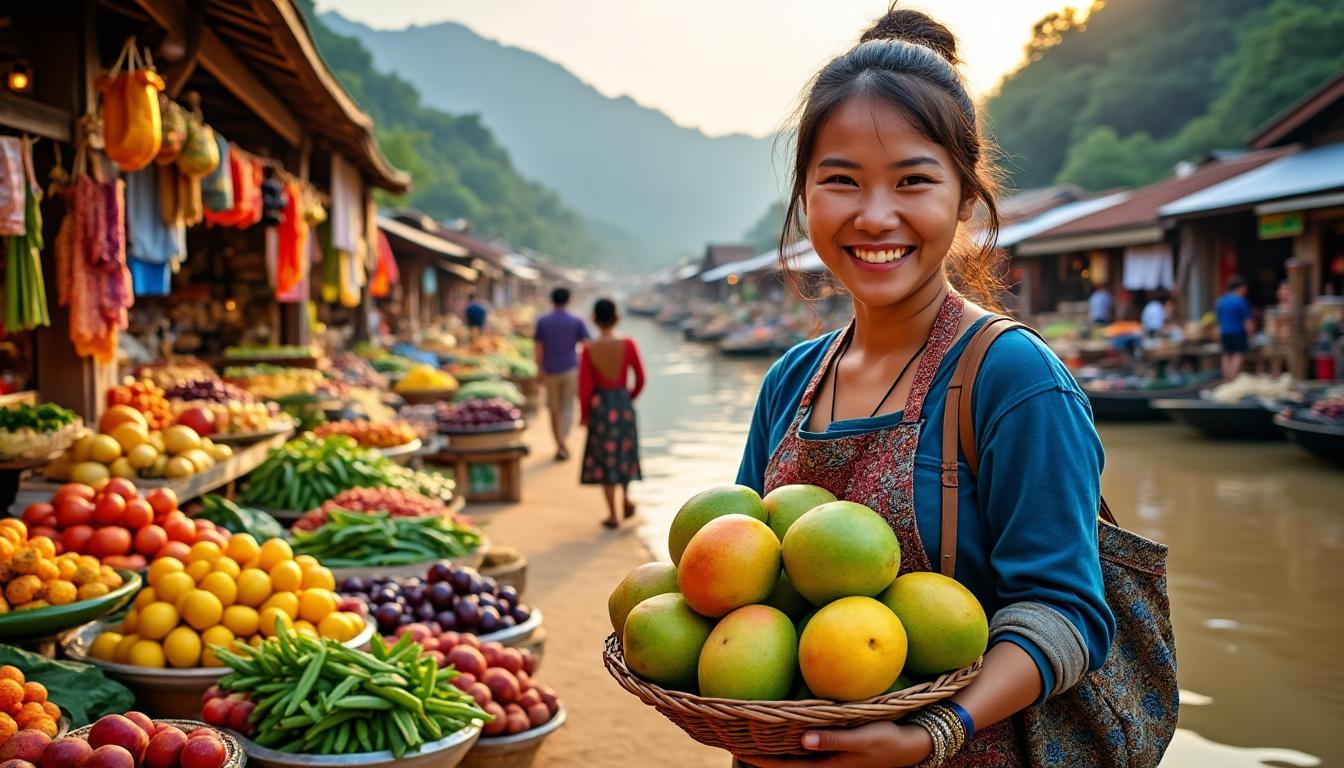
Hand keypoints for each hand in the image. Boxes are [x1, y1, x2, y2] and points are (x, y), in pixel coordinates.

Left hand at [735, 722, 931, 767]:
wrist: (913, 745)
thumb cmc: (888, 740)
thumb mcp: (863, 738)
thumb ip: (833, 740)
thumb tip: (802, 742)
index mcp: (826, 766)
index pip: (784, 766)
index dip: (759, 759)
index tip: (734, 748)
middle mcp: (823, 765)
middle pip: (783, 763)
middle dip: (758, 753)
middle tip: (732, 738)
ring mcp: (828, 759)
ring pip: (792, 756)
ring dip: (771, 748)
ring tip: (748, 734)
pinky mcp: (835, 750)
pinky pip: (804, 748)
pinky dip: (788, 741)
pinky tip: (781, 729)